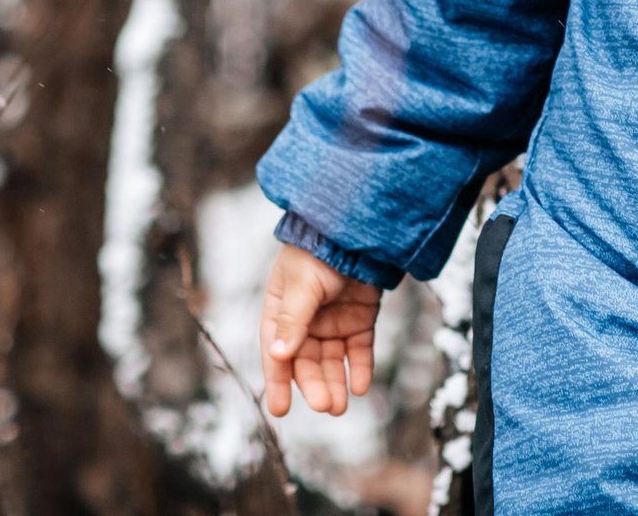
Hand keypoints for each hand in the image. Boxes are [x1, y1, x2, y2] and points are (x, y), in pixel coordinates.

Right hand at [261, 244, 382, 417]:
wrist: (358, 228)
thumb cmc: (319, 251)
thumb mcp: (302, 284)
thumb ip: (293, 318)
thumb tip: (278, 354)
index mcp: (281, 310)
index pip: (276, 351)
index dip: (277, 381)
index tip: (280, 409)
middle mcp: (305, 320)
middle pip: (307, 360)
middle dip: (315, 385)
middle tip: (326, 406)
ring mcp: (333, 320)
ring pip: (332, 360)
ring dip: (335, 382)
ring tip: (341, 406)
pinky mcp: (359, 318)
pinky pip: (358, 348)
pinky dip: (359, 367)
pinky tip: (360, 385)